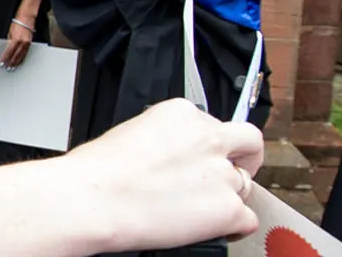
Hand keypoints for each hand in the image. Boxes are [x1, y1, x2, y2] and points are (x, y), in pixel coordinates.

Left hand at [2, 14, 33, 67]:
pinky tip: (20, 61)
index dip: (5, 58)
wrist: (27, 17)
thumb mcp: (10, 32)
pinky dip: (22, 58)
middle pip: (16, 55)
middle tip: (8, 68)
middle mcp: (22, 42)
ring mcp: (27, 43)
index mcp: (16, 39)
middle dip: (11, 62)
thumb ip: (9, 41)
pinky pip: (26, 53)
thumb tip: (6, 49)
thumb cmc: (17, 22)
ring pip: (22, 55)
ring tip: (13, 67)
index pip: (9, 52)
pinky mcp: (30, 43)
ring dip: (17, 62)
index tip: (2, 63)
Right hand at [61, 99, 263, 251]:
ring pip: (246, 185)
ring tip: (200, 208)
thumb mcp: (131, 133)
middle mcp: (207, 138)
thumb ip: (164, 139)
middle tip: (231, 173)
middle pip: (249, 142)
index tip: (200, 157)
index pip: (213, 124)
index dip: (209, 144)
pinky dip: (233, 228)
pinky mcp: (227, 208)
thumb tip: (171, 156)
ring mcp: (221, 173)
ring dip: (228, 196)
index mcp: (182, 114)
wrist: (92, 199)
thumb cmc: (96, 171)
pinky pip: (248, 219)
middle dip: (245, 158)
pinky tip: (212, 229)